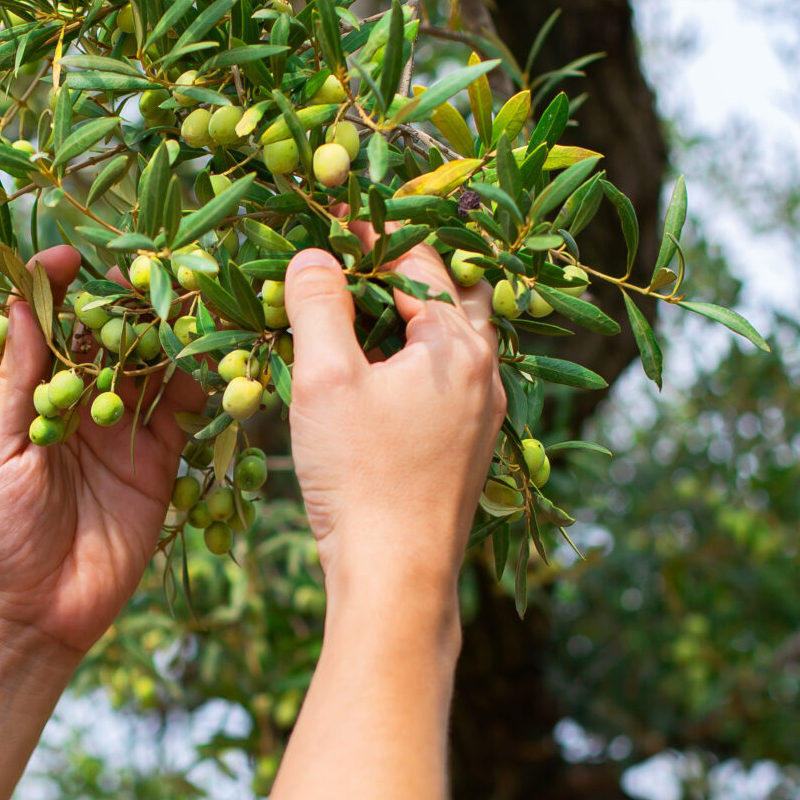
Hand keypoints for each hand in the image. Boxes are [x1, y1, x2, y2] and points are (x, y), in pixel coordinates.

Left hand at [0, 245, 200, 659]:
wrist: (33, 614)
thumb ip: (17, 378)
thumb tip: (18, 300)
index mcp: (34, 394)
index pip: (53, 326)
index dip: (63, 288)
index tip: (74, 255)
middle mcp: (82, 404)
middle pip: (113, 337)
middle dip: (131, 303)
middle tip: (154, 272)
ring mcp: (124, 432)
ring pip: (155, 368)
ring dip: (172, 339)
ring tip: (190, 312)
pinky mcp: (160, 464)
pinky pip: (186, 415)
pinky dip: (200, 387)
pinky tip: (209, 367)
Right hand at [281, 235, 502, 601]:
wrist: (396, 578)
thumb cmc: (361, 477)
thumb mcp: (326, 381)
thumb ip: (318, 305)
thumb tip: (314, 255)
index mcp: (460, 344)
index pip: (418, 258)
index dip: (369, 233)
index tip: (327, 220)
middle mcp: (485, 373)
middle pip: (449, 294)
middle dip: (403, 270)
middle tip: (352, 257)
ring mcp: (483, 415)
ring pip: (449, 341)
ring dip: (407, 319)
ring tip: (354, 312)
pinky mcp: (466, 451)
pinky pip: (444, 383)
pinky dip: (411, 363)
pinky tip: (373, 379)